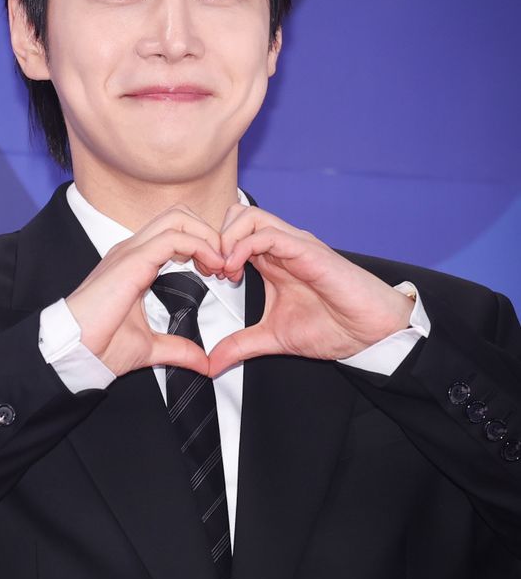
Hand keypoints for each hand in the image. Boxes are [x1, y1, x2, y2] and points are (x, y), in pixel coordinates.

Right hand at [66, 206, 224, 376]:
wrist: (75, 353)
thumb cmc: (100, 347)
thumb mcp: (150, 347)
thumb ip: (178, 349)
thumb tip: (202, 361)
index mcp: (135, 262)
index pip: (175, 232)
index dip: (203, 245)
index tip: (219, 272)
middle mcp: (132, 250)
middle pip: (179, 216)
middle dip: (208, 233)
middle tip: (224, 263)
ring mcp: (131, 251)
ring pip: (178, 218)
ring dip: (207, 236)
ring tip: (221, 262)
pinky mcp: (132, 260)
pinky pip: (174, 237)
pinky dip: (200, 245)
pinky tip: (212, 265)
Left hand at [207, 205, 414, 376]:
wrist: (372, 332)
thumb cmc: (334, 327)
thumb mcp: (274, 338)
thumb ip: (241, 345)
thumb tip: (212, 363)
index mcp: (271, 260)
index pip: (231, 234)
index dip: (211, 250)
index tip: (206, 277)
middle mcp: (281, 246)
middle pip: (234, 215)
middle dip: (213, 239)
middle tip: (210, 270)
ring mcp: (294, 244)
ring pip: (247, 216)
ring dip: (225, 240)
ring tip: (222, 271)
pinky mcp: (307, 250)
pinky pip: (267, 234)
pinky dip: (242, 247)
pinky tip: (235, 271)